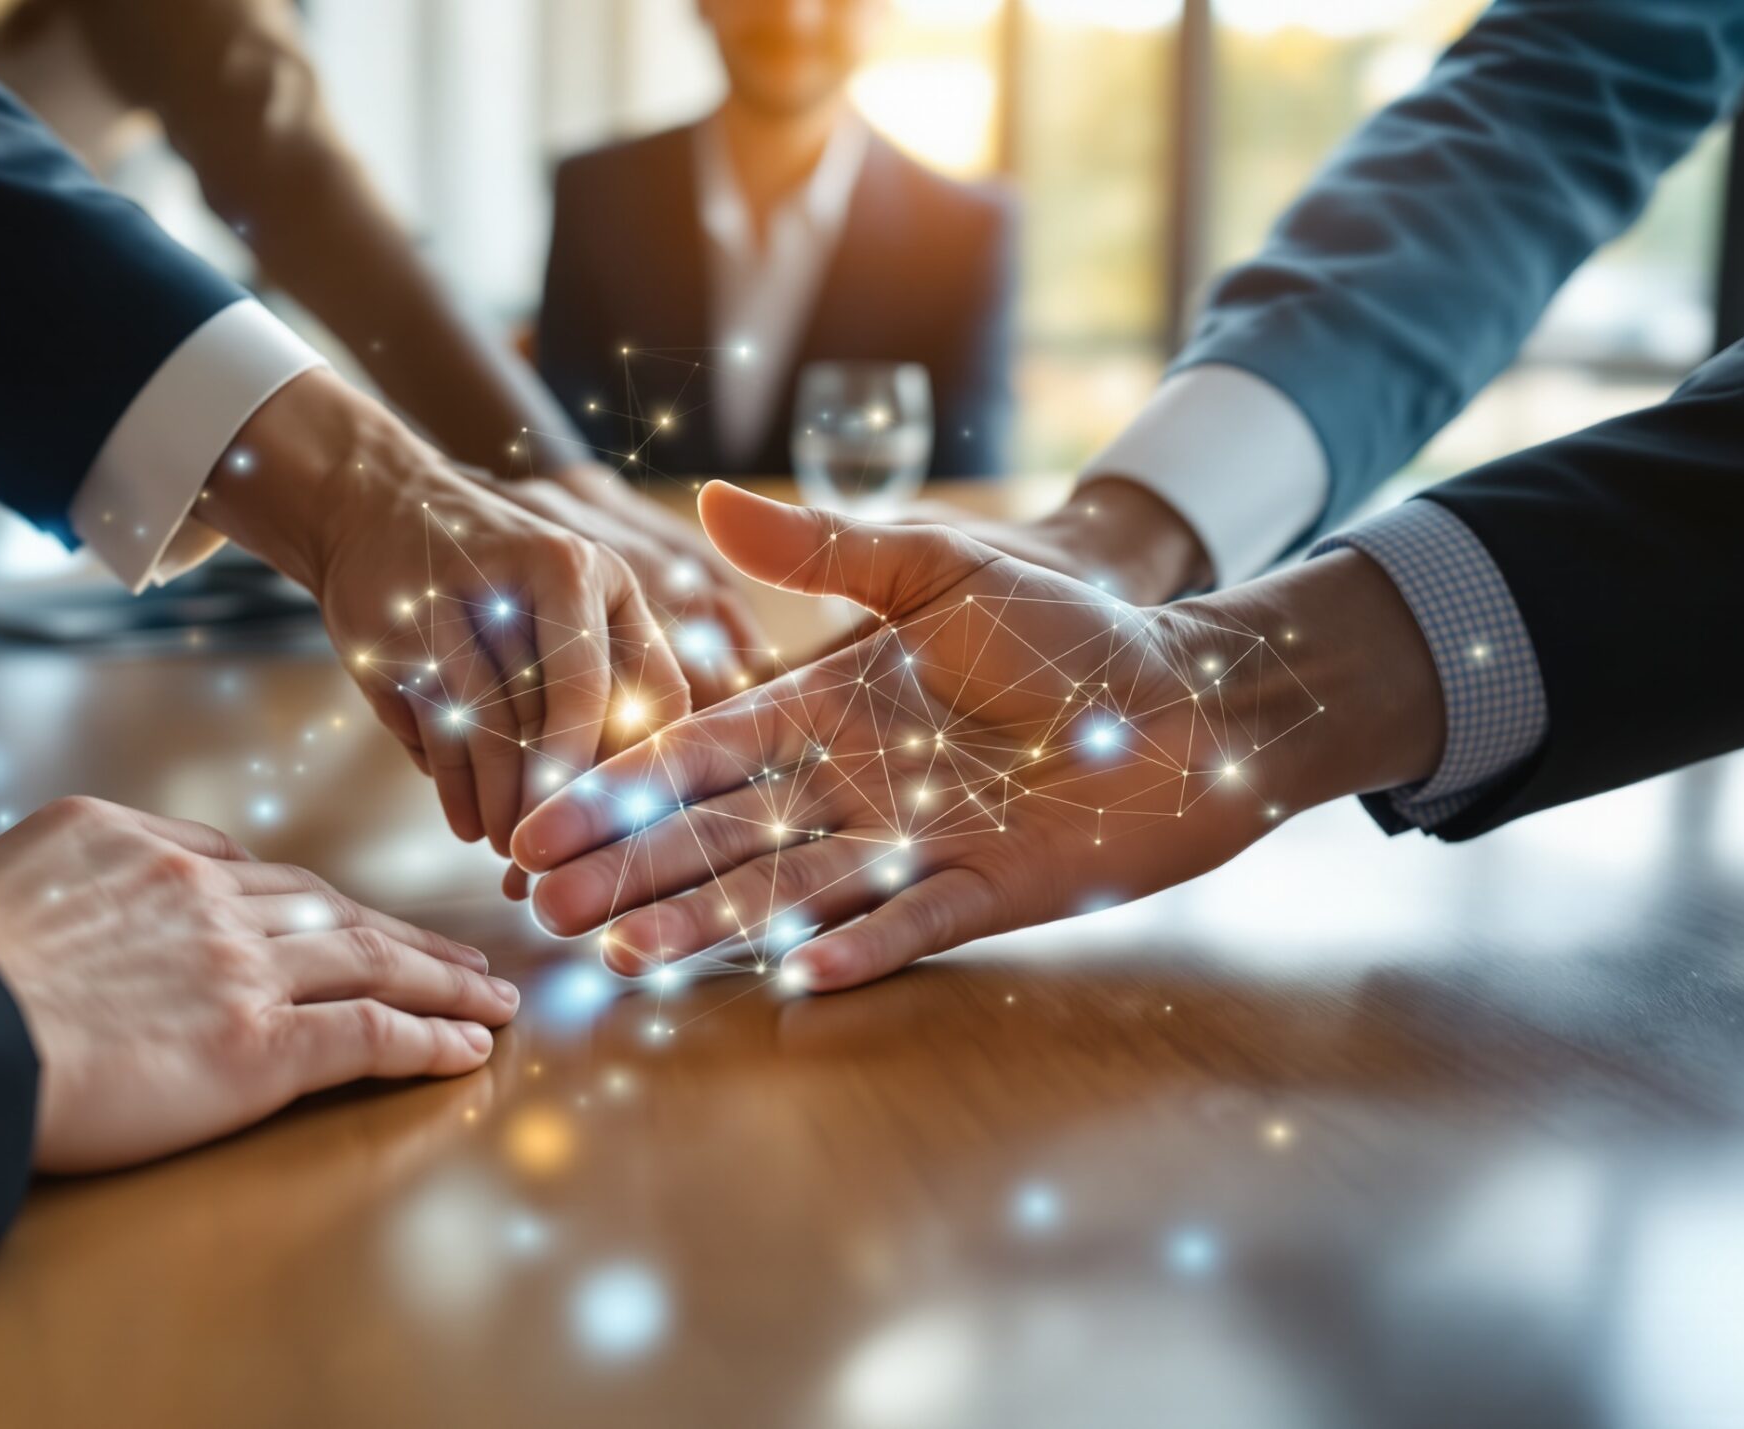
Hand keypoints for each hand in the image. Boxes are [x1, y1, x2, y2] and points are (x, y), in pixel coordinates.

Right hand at [0, 796, 517, 1172]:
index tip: (346, 922)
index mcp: (135, 844)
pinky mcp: (259, 1042)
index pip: (247, 871)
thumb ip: (59, 880)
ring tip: (490, 999)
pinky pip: (369, 1033)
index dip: (311, 902)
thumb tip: (66, 897)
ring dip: (441, 980)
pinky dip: (428, 1038)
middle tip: (459, 957)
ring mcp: (239, 965)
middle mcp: (202, 892)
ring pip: (369, 960)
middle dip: (401, 935)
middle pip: (328, 908)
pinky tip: (466, 1049)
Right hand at [197, 370, 691, 857]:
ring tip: (514, 854)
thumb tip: (630, 813)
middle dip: (569, 802)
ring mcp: (469, 599)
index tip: (633, 834)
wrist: (370, 508)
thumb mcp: (562, 608)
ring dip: (510, 808)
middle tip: (567, 862)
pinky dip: (459, 790)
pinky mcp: (405, 631)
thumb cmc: (485, 585)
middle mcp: (550, 572)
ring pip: (506, 731)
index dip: (643, 772)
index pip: (652, 691)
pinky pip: (443, 732)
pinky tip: (469, 824)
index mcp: (603, 575)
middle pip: (577, 716)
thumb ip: (601, 688)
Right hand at [512, 483, 1440, 991]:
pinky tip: (790, 976)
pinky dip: (856, 951)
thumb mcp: (941, 569)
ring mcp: (914, 845)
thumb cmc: (1075, 629)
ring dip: (710, 925)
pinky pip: (910, 927)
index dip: (625, 789)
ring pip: (789, 890)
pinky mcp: (987, 891)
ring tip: (627, 958)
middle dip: (634, 875)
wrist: (1197, 696)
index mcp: (831, 709)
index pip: (704, 754)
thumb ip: (827, 545)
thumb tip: (704, 498)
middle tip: (547, 910)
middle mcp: (855, 787)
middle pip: (722, 838)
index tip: (545, 819)